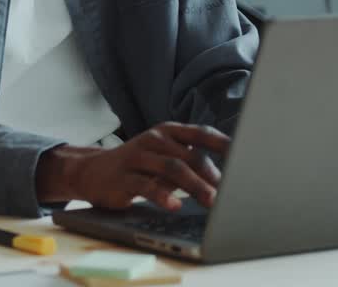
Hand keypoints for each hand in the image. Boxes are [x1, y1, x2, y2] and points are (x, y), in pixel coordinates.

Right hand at [36, 122, 229, 210]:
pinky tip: (175, 205)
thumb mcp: (164, 158)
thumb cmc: (137, 166)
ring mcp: (137, 156)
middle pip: (189, 155)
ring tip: (212, 201)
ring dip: (195, 186)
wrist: (92, 171)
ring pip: (171, 168)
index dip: (224, 144)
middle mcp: (153, 140)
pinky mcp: (123, 177)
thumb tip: (227, 178)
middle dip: (211, 175)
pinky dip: (163, 196)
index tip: (245, 155)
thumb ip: (190, 162)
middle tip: (230, 192)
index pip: (201, 133)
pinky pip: (146, 186)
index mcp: (167, 132)